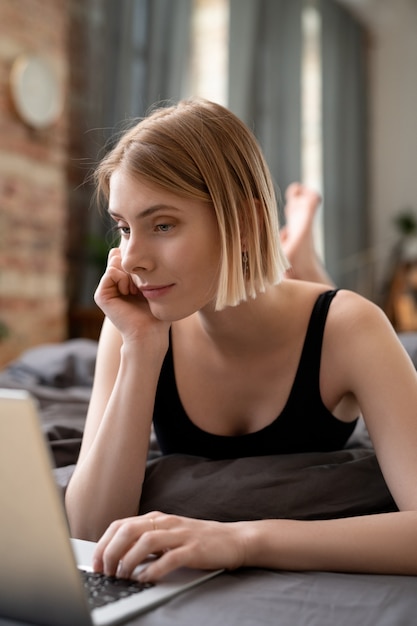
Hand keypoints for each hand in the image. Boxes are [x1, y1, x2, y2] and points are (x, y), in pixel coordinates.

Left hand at [92, 512, 244, 581]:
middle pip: (128, 531)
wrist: (233, 539)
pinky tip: (146, 579)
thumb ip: (147, 542)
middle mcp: (166, 523)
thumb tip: (118, 558)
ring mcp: (180, 534)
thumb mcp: (169, 536)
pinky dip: (154, 570)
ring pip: (145, 542)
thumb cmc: (198, 541)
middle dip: (111, 552)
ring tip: (123, 577)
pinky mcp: (194, 549)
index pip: (120, 525)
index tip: (96, 564)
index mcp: (157, 519)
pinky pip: (169, 558)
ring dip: (128, 562)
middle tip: (105, 572)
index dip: (104, 544)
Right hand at [94, 248, 168, 341]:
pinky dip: (123, 279)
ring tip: (135, 290)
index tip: (147, 280)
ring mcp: (105, 290)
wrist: (150, 331)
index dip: (137, 263)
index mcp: (123, 282)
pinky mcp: (101, 295)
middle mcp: (113, 285)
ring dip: (130, 275)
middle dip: (133, 268)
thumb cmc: (156, 311)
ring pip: (116, 264)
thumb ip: (137, 267)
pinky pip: (111, 272)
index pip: (124, 257)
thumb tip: (118, 249)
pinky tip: (128, 292)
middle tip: (140, 286)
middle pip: (119, 258)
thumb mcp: (149, 283)